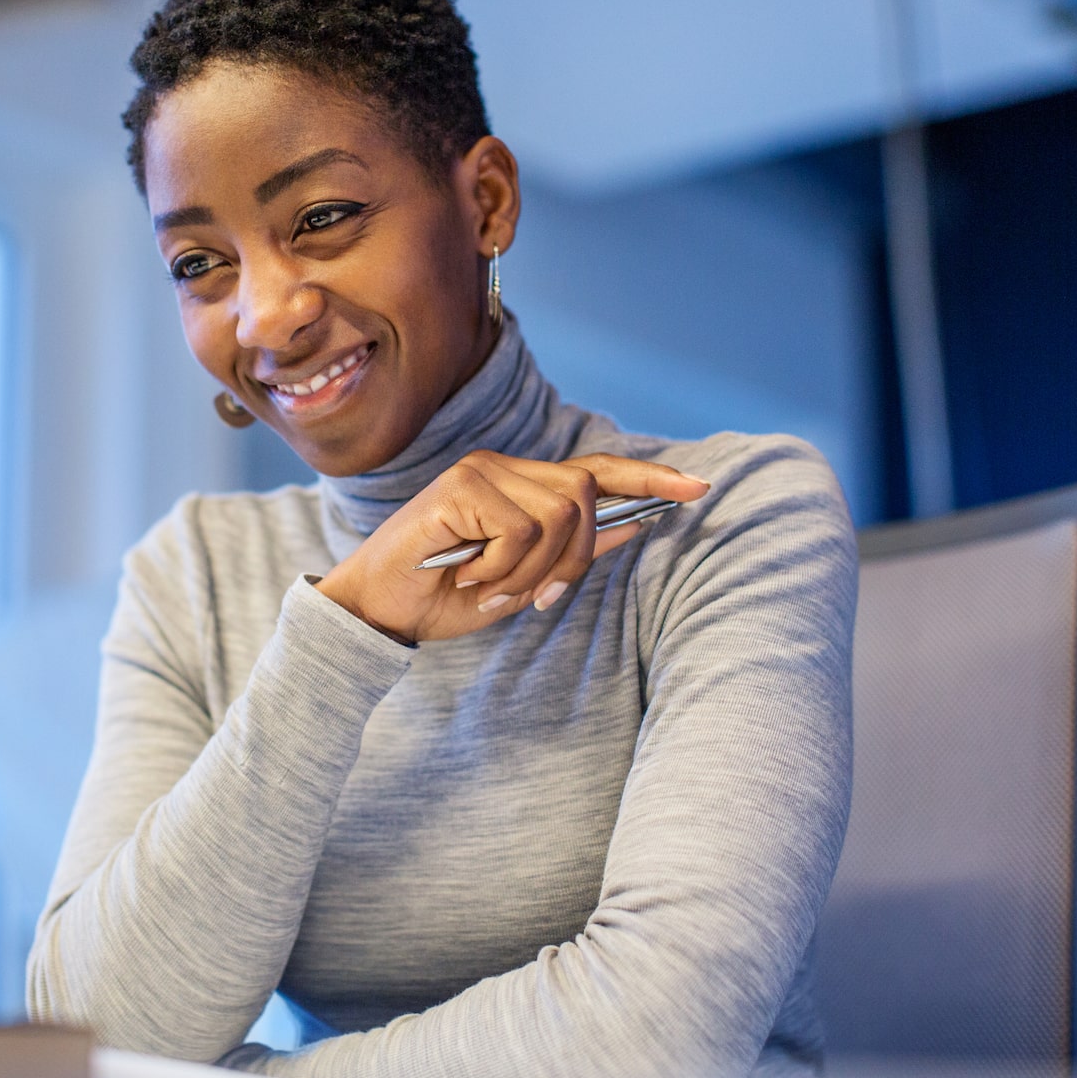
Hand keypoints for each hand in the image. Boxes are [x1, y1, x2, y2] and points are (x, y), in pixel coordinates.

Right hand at [316, 451, 710, 644]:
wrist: (377, 610)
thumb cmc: (442, 596)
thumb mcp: (521, 583)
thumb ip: (571, 553)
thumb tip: (635, 528)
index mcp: (519, 485)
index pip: (597, 470)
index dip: (649, 478)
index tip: (700, 490)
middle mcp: (502, 467)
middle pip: (585, 495)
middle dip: (573, 558)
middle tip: (536, 597)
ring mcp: (481, 472)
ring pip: (557, 516)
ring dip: (532, 571)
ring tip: (490, 590)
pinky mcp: (461, 487)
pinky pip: (521, 532)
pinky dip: (504, 569)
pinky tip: (469, 578)